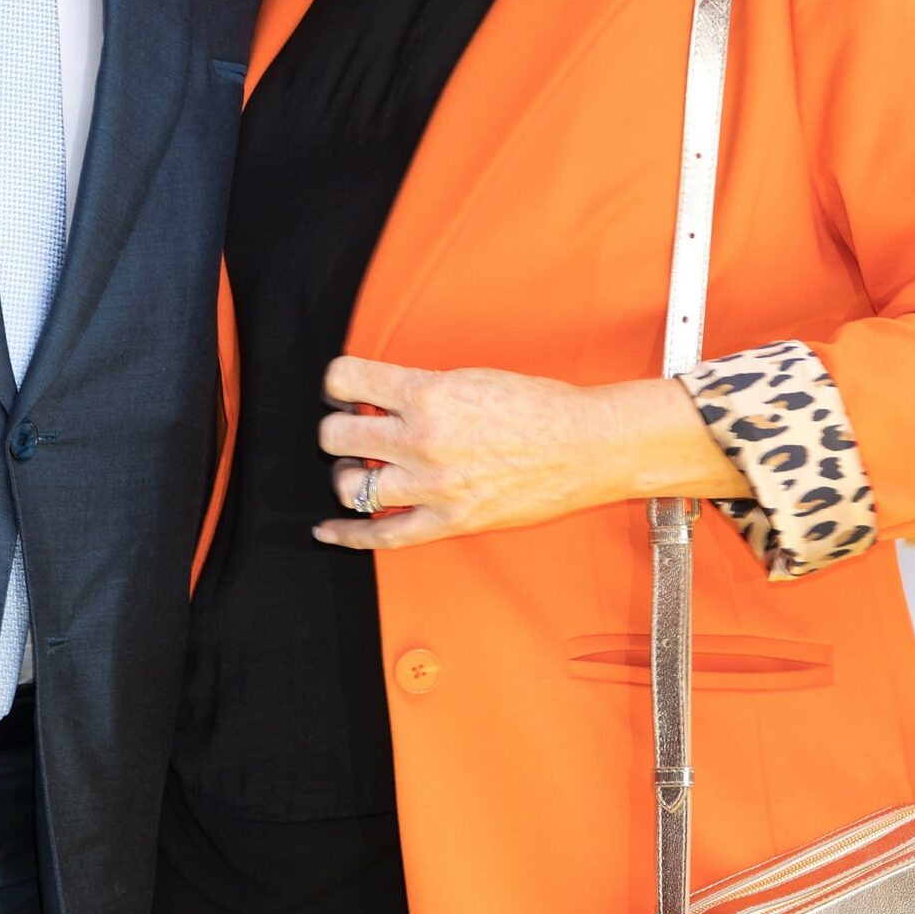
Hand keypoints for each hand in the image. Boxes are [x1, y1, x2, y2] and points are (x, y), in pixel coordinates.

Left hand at [313, 356, 751, 550]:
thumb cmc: (538, 407)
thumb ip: (419, 388)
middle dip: (338, 429)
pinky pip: (381, 536)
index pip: (345, 380)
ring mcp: (432, 485)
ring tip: (361, 469)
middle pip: (336, 435)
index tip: (342, 391)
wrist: (585, 446)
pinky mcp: (448, 522)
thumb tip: (376, 399)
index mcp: (427, 393)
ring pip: (350, 485)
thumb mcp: (470, 377)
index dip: (336, 384)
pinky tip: (329, 530)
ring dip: (348, 475)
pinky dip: (346, 535)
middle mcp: (422, 439)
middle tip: (352, 429)